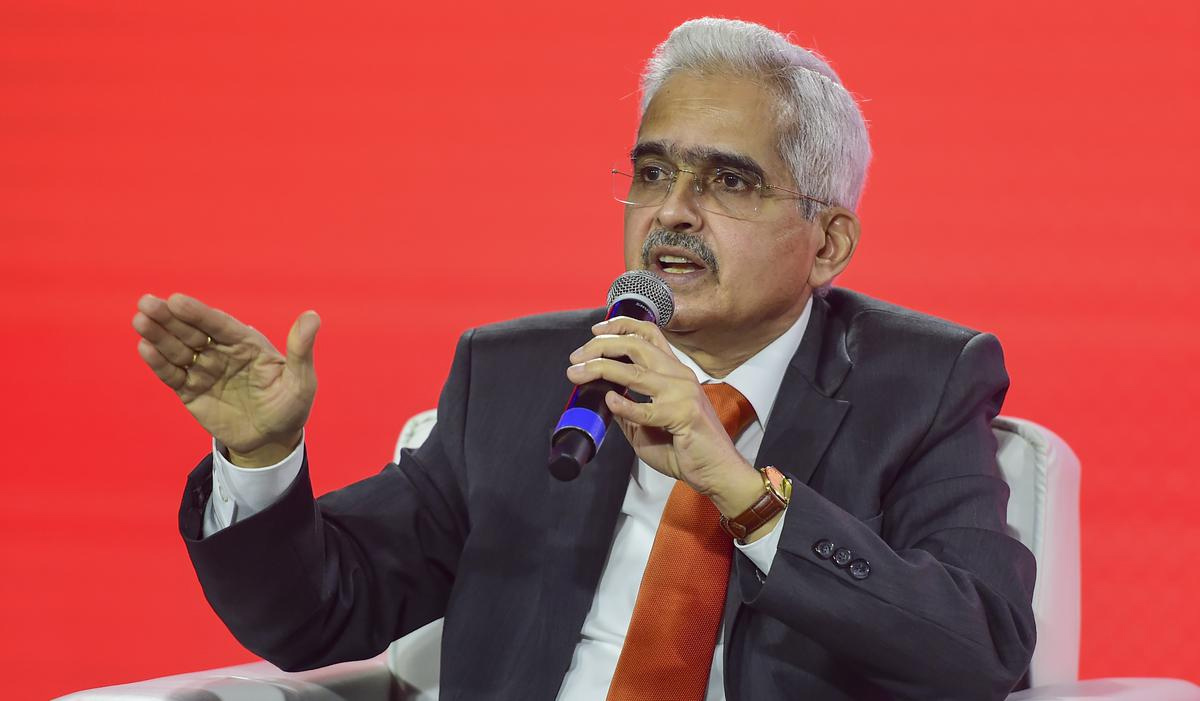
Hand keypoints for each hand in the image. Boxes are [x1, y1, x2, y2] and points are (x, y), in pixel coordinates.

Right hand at [132, 293, 319, 466]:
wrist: (273, 440)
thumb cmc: (290, 405)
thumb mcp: (301, 380)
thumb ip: (301, 350)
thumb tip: (313, 315)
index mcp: (247, 343)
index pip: (219, 324)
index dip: (199, 313)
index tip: (177, 300)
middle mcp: (222, 352)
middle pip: (192, 331)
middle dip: (170, 318)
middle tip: (146, 302)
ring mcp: (204, 370)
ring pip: (178, 350)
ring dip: (158, 335)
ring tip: (139, 320)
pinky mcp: (191, 391)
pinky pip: (173, 375)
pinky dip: (159, 363)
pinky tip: (145, 348)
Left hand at [566, 317, 759, 508]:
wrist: (716, 472)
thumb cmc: (685, 450)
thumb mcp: (646, 426)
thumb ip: (627, 410)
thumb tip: (602, 398)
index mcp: (674, 373)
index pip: (649, 334)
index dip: (621, 325)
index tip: (595, 329)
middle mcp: (679, 376)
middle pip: (636, 344)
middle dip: (601, 346)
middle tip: (576, 357)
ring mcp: (683, 394)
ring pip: (636, 372)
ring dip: (600, 368)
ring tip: (577, 373)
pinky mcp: (684, 416)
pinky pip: (646, 409)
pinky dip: (625, 405)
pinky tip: (609, 402)